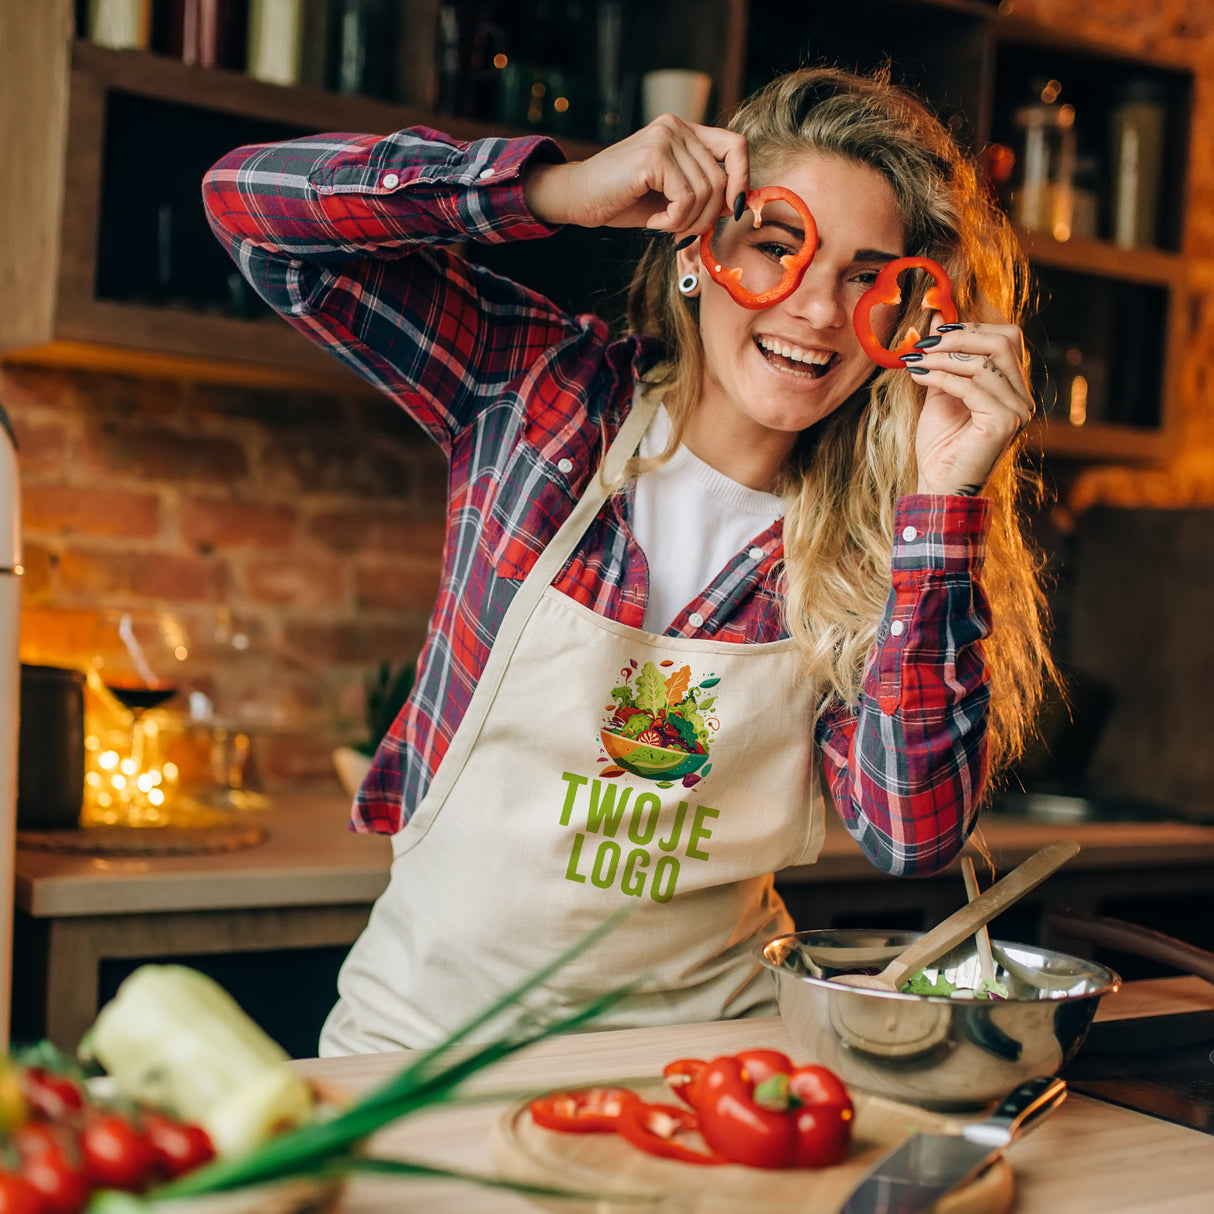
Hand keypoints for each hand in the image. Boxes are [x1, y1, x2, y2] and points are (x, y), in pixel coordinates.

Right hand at [523, 115, 748, 236]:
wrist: (578, 198)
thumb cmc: (621, 199)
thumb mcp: (670, 196)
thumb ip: (703, 192)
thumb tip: (736, 203)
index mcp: (683, 132)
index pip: (735, 146)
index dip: (742, 179)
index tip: (734, 209)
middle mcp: (676, 127)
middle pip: (721, 179)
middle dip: (707, 216)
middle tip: (681, 230)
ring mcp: (664, 137)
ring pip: (706, 192)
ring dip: (687, 221)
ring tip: (663, 225)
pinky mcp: (653, 156)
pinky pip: (686, 198)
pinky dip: (673, 221)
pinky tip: (653, 222)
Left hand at [902, 319, 1034, 496]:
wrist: (937, 483)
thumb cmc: (940, 443)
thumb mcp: (941, 390)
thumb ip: (944, 357)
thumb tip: (936, 318)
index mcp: (1013, 387)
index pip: (1008, 338)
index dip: (971, 328)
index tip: (934, 332)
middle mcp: (1023, 398)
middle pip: (1003, 342)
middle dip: (959, 338)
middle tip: (924, 345)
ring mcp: (1018, 411)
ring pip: (984, 363)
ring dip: (943, 358)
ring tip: (915, 361)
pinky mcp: (1004, 424)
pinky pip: (971, 387)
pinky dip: (941, 377)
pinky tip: (919, 377)